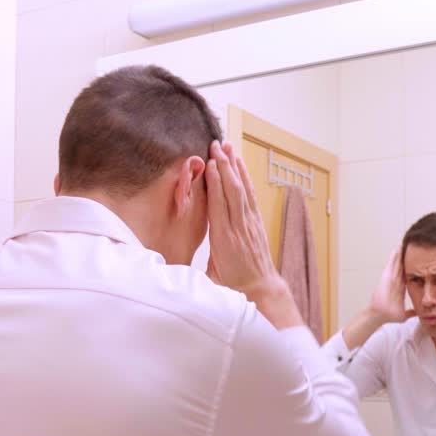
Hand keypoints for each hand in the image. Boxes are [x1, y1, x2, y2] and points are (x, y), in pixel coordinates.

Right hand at [205, 141, 301, 327]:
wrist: (261, 290)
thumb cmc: (232, 287)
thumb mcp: (210, 282)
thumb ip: (196, 270)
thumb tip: (175, 267)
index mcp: (224, 242)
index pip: (219, 206)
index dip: (215, 184)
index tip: (209, 164)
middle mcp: (239, 229)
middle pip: (232, 192)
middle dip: (225, 166)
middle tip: (216, 145)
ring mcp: (250, 224)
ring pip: (243, 190)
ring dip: (235, 167)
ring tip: (228, 147)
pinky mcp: (255, 222)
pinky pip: (250, 196)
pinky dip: (244, 178)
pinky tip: (239, 164)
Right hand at [367, 247, 414, 323]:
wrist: (380, 315)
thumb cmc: (389, 315)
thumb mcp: (403, 314)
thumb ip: (411, 312)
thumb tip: (418, 313)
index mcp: (400, 288)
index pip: (408, 275)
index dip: (414, 267)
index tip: (420, 261)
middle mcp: (395, 281)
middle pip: (403, 266)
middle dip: (407, 257)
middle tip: (413, 247)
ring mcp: (390, 277)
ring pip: (397, 262)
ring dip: (401, 253)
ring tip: (406, 242)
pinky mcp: (386, 275)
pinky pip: (391, 263)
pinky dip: (394, 255)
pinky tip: (397, 247)